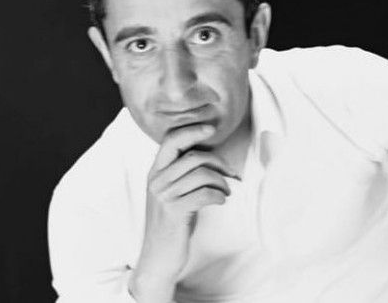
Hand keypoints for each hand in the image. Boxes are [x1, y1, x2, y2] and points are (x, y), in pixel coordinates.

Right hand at [130, 124, 237, 301]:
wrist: (158, 257)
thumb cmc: (172, 225)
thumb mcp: (172, 195)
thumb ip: (182, 174)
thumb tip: (211, 157)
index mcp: (155, 172)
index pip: (171, 140)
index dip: (192, 131)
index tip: (211, 129)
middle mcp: (157, 181)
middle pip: (193, 156)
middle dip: (218, 162)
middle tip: (232, 174)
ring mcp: (164, 196)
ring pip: (202, 174)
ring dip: (222, 182)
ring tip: (226, 191)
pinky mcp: (174, 211)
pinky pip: (204, 193)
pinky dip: (219, 195)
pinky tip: (222, 201)